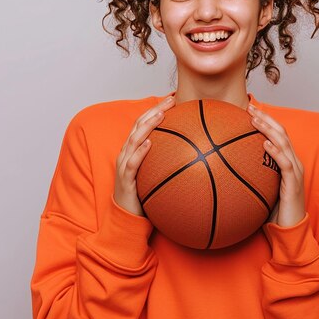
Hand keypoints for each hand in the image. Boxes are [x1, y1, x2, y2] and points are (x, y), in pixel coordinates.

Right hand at [114, 96, 175, 215]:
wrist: (126, 219)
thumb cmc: (143, 195)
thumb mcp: (157, 175)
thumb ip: (168, 162)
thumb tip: (194, 155)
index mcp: (134, 150)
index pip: (144, 124)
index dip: (157, 110)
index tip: (173, 99)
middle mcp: (127, 153)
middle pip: (139, 125)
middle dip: (154, 111)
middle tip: (170, 100)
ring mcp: (124, 165)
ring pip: (134, 140)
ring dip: (147, 125)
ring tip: (160, 115)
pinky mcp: (125, 179)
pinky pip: (132, 163)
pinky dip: (140, 151)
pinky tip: (149, 143)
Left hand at [247, 103, 305, 227]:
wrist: (290, 230)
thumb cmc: (274, 211)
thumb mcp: (259, 189)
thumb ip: (250, 176)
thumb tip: (224, 169)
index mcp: (287, 161)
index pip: (277, 134)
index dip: (265, 120)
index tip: (249, 110)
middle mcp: (293, 162)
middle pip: (281, 132)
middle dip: (265, 118)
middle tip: (250, 107)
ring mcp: (295, 172)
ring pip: (284, 143)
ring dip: (269, 129)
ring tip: (255, 119)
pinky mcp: (294, 183)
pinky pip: (285, 164)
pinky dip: (276, 151)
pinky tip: (265, 143)